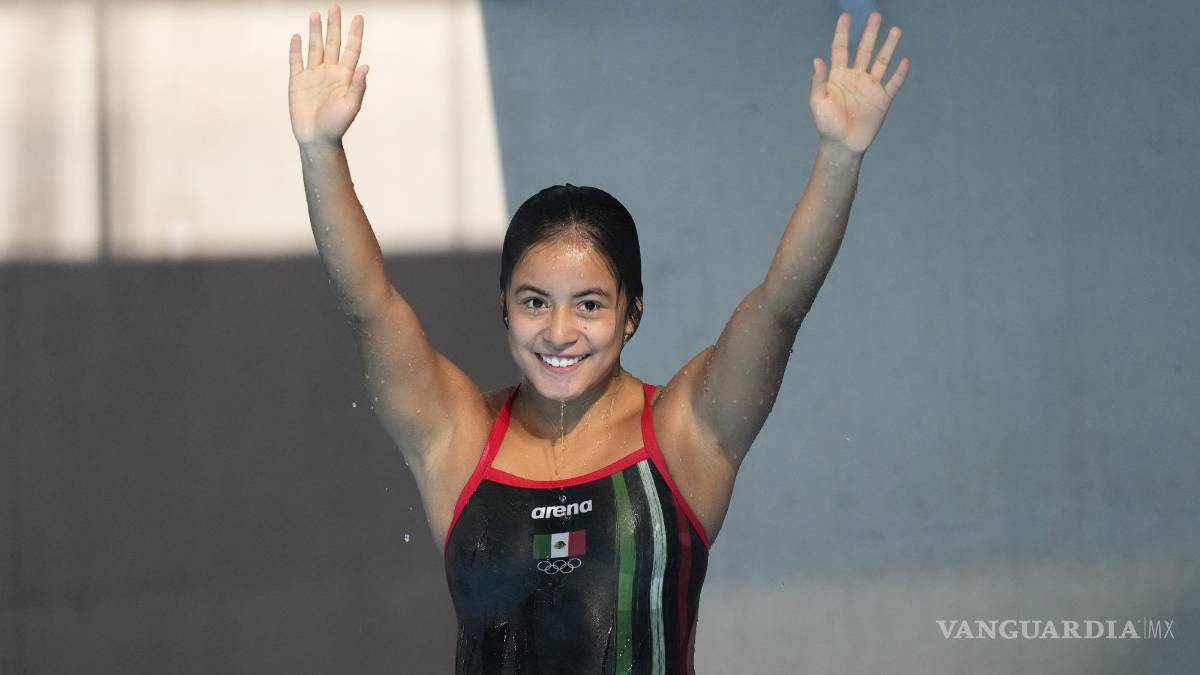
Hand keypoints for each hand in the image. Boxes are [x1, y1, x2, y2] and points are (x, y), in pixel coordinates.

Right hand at [288, 4, 367, 145]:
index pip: (351, 49)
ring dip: (315, 31)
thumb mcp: (351, 106)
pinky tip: (298, 37)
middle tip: (335, 7)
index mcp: (345, 77)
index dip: (354, 33)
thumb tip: (366, 66)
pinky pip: (296, 61)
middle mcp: (330, 72)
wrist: (317, 138)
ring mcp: (313, 76)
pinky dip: (296, 49)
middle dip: (334, 25)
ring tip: (315, 14)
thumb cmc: (337, 125)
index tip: (358, 17)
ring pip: (315, 48)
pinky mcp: (298, 82)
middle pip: (333, 43)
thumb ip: (358, 86)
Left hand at [810, 12, 909, 153]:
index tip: (846, 16)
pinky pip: (893, 83)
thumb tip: (817, 60)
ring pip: (881, 61)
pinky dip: (900, 73)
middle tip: (876, 15)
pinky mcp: (882, 99)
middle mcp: (856, 77)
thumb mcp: (817, 103)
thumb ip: (818, 82)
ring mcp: (870, 87)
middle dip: (870, 32)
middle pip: (864, 50)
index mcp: (838, 76)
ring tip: (896, 29)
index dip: (843, 33)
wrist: (842, 145)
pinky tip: (905, 60)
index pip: (841, 49)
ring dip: (888, 46)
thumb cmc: (826, 125)